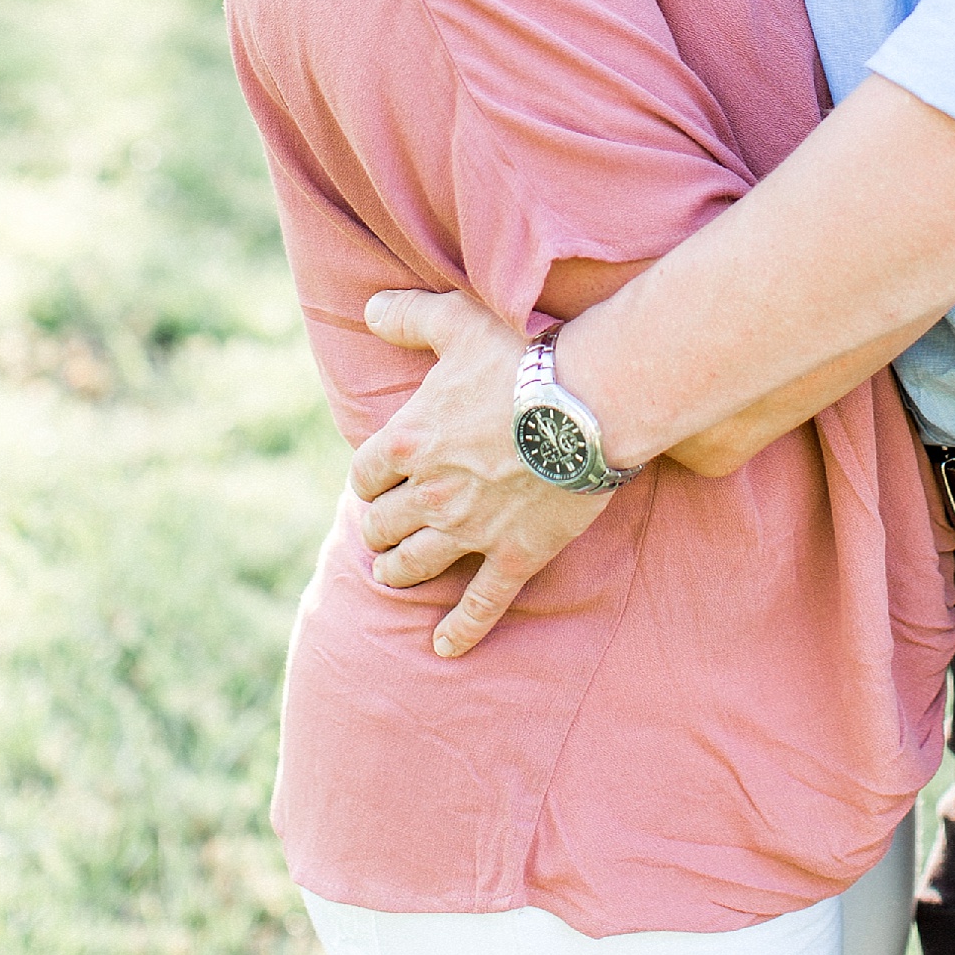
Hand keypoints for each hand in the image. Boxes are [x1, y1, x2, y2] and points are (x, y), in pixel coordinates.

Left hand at [350, 289, 609, 657]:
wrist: (590, 402)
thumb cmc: (523, 356)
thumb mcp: (459, 321)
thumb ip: (409, 316)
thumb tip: (368, 307)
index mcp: (409, 441)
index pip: (364, 476)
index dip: (368, 480)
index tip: (378, 482)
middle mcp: (429, 493)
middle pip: (380, 527)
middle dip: (379, 528)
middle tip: (387, 527)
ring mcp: (470, 531)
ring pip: (412, 568)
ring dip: (398, 572)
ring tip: (396, 573)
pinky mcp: (513, 556)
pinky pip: (479, 605)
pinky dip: (459, 630)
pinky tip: (444, 647)